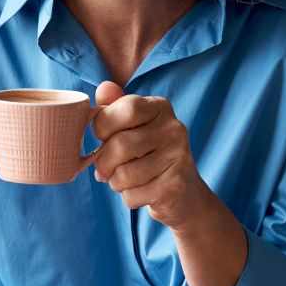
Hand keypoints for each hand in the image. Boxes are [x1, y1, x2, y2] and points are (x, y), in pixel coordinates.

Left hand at [91, 81, 218, 231]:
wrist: (183, 194)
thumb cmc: (148, 155)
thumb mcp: (132, 127)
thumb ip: (115, 107)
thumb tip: (104, 87)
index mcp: (160, 107)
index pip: (125, 109)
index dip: (103, 126)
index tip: (102, 137)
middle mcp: (174, 128)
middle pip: (120, 144)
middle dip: (103, 162)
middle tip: (104, 169)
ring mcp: (178, 157)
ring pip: (124, 174)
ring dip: (115, 182)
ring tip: (123, 180)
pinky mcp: (175, 186)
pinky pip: (133, 195)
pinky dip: (128, 197)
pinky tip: (140, 191)